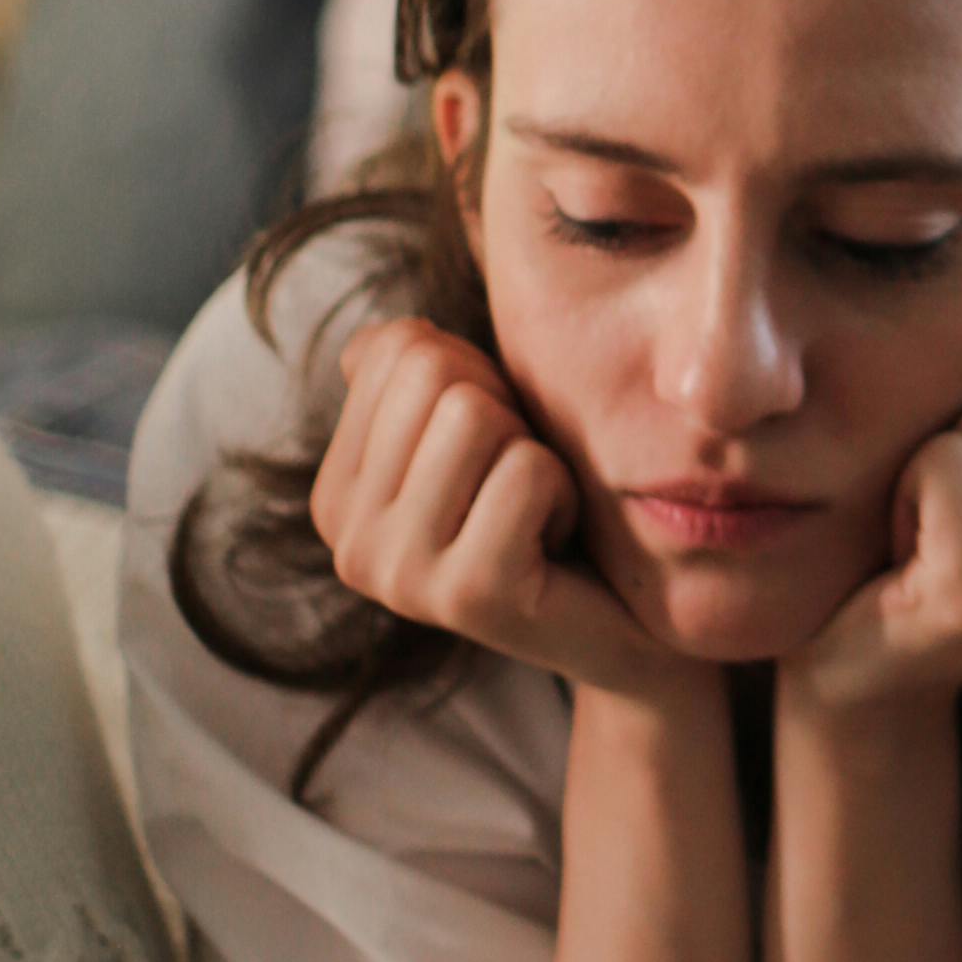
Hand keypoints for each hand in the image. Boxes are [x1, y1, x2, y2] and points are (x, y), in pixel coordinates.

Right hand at [310, 315, 678, 703]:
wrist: (625, 620)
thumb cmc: (547, 504)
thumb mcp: (476, 423)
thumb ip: (414, 374)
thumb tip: (380, 340)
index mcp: (336, 497)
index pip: (395, 351)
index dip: (476, 377)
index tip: (494, 449)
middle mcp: (349, 541)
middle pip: (433, 375)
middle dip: (505, 411)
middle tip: (522, 484)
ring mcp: (399, 574)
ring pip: (475, 415)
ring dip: (535, 452)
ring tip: (536, 513)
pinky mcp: (465, 594)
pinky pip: (526, 471)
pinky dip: (564, 491)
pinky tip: (557, 543)